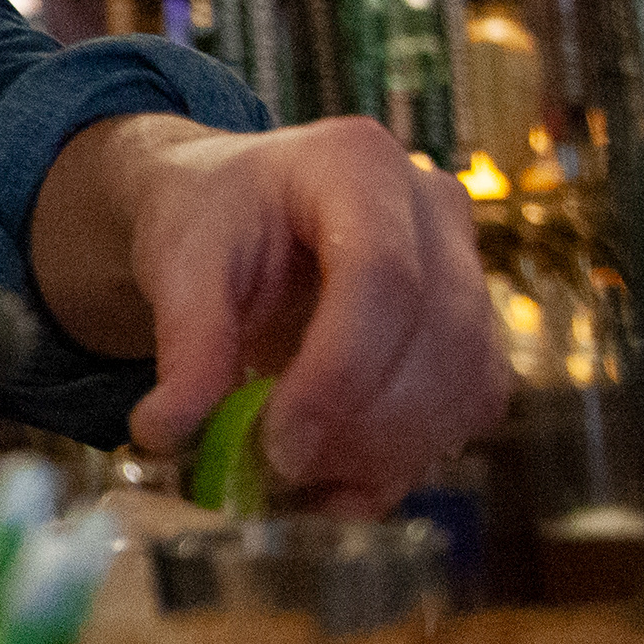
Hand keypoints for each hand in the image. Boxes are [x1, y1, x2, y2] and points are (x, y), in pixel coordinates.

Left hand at [34, 112, 511, 514]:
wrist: (234, 211)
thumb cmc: (209, 218)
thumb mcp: (177, 260)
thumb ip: (184, 343)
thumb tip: (169, 433)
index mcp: (357, 163)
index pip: (382, 275)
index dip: (339, 374)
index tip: (278, 444)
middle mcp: (434, 207)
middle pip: (440, 337)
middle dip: (363, 426)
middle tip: (281, 471)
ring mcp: (468, 268)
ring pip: (468, 384)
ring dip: (389, 453)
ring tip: (298, 478)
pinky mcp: (474, 331)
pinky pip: (468, 410)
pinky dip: (406, 459)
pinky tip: (335, 479)